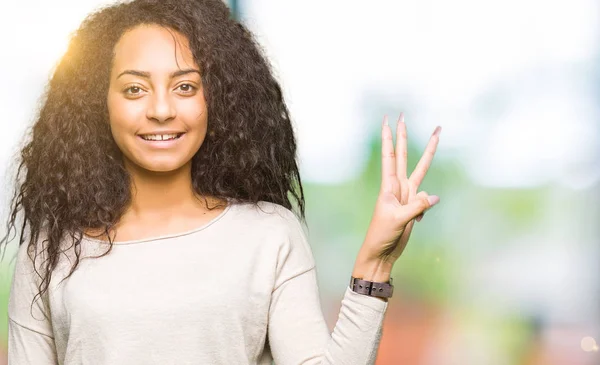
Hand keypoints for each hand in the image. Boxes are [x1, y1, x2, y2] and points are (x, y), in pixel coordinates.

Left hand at [360, 113, 440, 265]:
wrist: (382, 253)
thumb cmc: (382, 234)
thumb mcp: (398, 219)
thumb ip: (417, 206)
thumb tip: (434, 196)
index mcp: (388, 186)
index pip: (389, 156)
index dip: (389, 138)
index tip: (388, 120)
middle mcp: (397, 186)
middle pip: (403, 154)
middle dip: (403, 135)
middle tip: (403, 115)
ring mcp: (407, 195)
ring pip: (421, 170)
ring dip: (428, 154)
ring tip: (437, 132)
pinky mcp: (414, 207)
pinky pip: (427, 201)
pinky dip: (425, 210)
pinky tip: (416, 221)